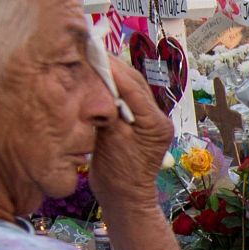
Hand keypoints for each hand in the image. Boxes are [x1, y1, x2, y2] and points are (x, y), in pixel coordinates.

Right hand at [88, 56, 171, 201]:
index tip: (92, 53)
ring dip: (114, 74)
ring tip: (93, 60)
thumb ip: (108, 111)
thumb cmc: (117, 175)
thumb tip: (98, 84)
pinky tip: (98, 79)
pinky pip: (127, 98)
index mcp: (155, 123)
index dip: (111, 69)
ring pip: (132, 87)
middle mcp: (158, 118)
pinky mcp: (140, 122)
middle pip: (135, 83)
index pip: (132, 87)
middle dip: (113, 67)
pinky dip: (113, 87)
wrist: (124, 198)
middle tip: (90, 50)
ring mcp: (150, 120)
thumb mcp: (110, 141)